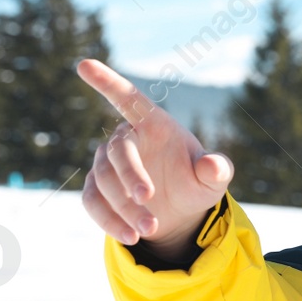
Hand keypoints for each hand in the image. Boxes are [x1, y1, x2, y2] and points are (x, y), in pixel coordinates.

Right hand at [75, 58, 233, 261]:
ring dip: (124, 207)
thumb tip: (214, 164)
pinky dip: (109, 220)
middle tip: (149, 202)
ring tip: (149, 230)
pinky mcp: (96, 189)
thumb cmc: (196, 183)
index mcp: (153, 124)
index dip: (107, 82)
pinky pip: (93, 202)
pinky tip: (129, 236)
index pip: (128, 99)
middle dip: (131, 177)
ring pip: (104, 181)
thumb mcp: (213, 180)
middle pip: (117, 151)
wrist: (178, 212)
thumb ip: (217, 170)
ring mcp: (106, 164)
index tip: (84, 64)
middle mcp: (126, 139)